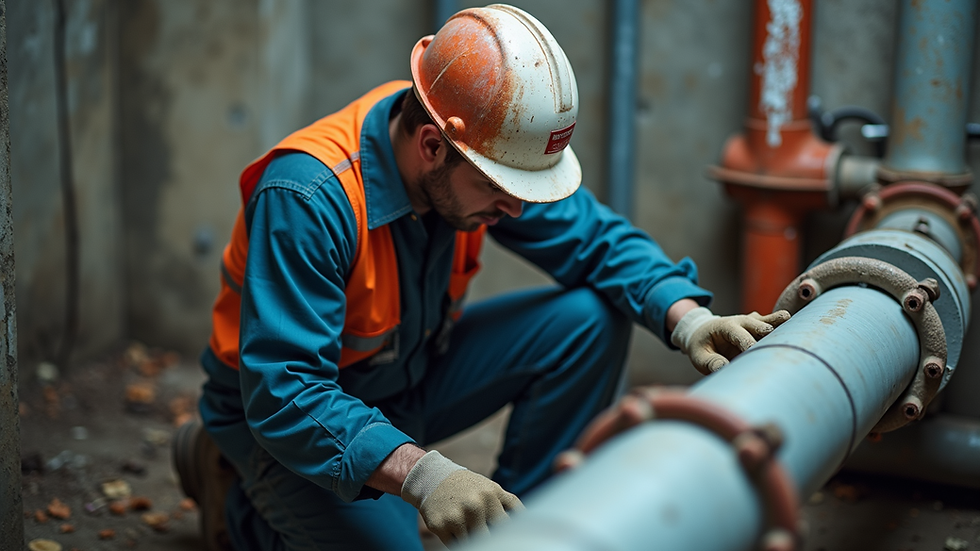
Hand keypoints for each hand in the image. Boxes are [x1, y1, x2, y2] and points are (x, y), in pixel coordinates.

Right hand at [401, 451, 523, 544]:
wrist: (433, 478)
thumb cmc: (469, 487)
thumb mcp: (492, 489)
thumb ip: (510, 505)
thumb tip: (531, 522)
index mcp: (491, 496)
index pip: (507, 525)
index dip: (510, 536)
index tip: (512, 541)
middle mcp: (475, 505)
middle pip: (491, 538)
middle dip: (492, 540)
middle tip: (489, 536)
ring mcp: (457, 517)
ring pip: (473, 544)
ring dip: (473, 541)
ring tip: (470, 528)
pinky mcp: (440, 526)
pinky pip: (455, 546)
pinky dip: (458, 543)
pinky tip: (456, 530)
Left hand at [670, 307, 789, 373]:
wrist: (703, 332)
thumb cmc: (701, 346)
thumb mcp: (699, 357)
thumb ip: (711, 362)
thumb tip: (724, 368)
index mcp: (725, 326)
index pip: (740, 334)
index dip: (749, 344)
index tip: (757, 354)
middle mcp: (742, 321)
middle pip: (761, 325)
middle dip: (771, 334)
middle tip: (785, 343)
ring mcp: (754, 322)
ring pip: (773, 321)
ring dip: (784, 327)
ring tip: (800, 330)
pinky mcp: (762, 327)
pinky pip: (778, 325)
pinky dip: (787, 329)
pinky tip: (802, 336)